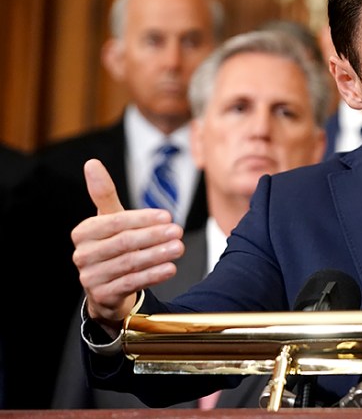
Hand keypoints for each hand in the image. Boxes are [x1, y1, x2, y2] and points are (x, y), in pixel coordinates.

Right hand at [71, 159, 183, 330]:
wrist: (108, 287)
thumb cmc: (112, 245)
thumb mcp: (109, 220)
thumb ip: (103, 194)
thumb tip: (91, 163)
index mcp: (83, 232)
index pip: (115, 222)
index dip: (142, 219)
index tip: (168, 217)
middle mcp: (82, 255)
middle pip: (124, 243)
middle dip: (153, 236)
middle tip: (178, 231)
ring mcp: (90, 278)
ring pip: (129, 264)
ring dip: (157, 255)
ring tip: (179, 248)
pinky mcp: (101, 297)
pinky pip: (130, 283)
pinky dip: (152, 275)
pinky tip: (171, 268)